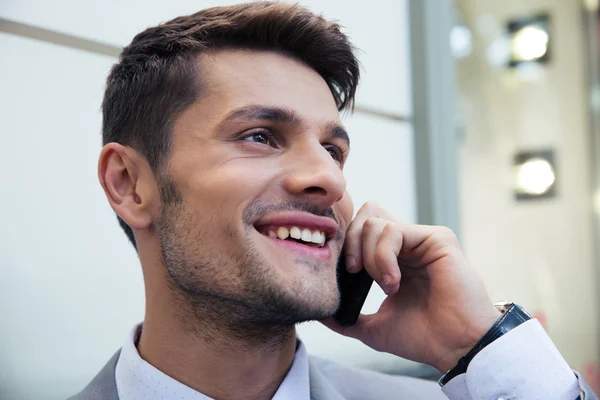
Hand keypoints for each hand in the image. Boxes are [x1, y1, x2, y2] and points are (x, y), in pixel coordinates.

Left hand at [322, 201, 500, 371]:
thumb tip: (321, 313)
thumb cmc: (423, 338)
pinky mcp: (437, 238)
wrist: (455, 348)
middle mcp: (407, 245)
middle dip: (350, 241)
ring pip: (374, 222)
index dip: (346, 244)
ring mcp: (422, 239)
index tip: (344, 274)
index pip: (361, 229)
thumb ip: (347, 318)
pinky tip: (394, 283)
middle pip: (365, 215)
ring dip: (370, 257)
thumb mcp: (374, 328)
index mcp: (393, 259)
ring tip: (387, 286)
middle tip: (353, 272)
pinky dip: (383, 257)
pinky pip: (393, 231)